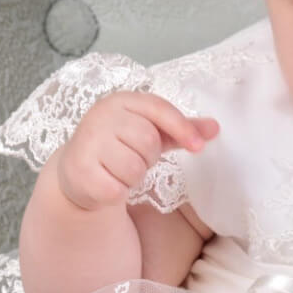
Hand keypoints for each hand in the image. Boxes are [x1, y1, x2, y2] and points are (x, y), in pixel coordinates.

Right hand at [54, 91, 218, 210]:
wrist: (77, 169)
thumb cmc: (121, 146)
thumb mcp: (152, 132)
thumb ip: (181, 129)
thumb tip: (215, 127)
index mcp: (120, 101)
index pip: (158, 108)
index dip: (182, 127)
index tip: (198, 147)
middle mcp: (100, 116)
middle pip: (148, 140)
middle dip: (148, 156)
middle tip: (135, 157)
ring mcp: (87, 142)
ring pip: (134, 167)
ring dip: (134, 176)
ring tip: (120, 169)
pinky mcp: (81, 171)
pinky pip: (117, 189)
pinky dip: (119, 191)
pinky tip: (108, 181)